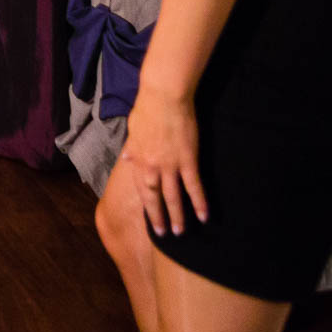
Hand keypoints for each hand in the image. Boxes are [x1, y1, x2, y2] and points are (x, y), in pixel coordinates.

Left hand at [121, 85, 208, 236]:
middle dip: (158, 217)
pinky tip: (204, 215)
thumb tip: (126, 158)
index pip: (139, 188)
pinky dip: (200, 202)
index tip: (148, 218)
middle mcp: (151, 166)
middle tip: (162, 235)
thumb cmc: (147, 109)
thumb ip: (131, 147)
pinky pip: (194, 186)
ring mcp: (170, 164)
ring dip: (178, 215)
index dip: (145, 205)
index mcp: (137, 158)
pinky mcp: (188, 160)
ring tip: (181, 232)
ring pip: (174, 196)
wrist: (163, 97)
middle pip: (154, 197)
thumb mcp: (133, 130)